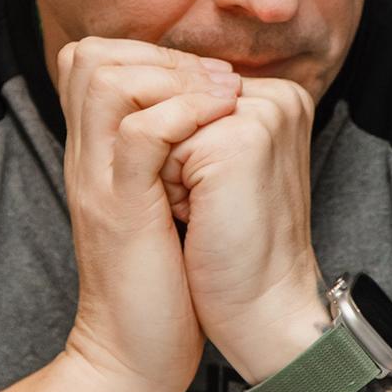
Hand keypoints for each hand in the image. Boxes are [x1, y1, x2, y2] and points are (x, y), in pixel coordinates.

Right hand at [57, 37, 241, 391]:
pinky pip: (141, 133)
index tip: (206, 81)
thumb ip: (168, 158)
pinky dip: (185, 115)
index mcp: (95, 155)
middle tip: (217, 84)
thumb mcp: (161, 204)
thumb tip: (211, 114)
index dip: (150, 53)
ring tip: (222, 101)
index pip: (92, 60)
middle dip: (162, 55)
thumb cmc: (163, 284)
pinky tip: (220, 125)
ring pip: (108, 79)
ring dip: (174, 78)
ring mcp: (99, 180)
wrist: (134, 355)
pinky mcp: (122, 208)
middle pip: (91, 56)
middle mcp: (88, 158)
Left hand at [162, 76, 329, 385]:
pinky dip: (161, 183)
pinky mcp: (244, 137)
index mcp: (268, 97)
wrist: (258, 314)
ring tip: (193, 210)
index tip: (179, 189)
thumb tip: (118, 77)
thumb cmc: (224, 252)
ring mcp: (263, 110)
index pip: (174, 79)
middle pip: (160, 88)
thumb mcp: (197, 172)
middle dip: (150, 145)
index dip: (150, 132)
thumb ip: (180, 120)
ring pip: (155, 111)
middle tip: (189, 205)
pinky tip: (196, 218)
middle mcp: (274, 95)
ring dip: (156, 165)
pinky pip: (159, 137)